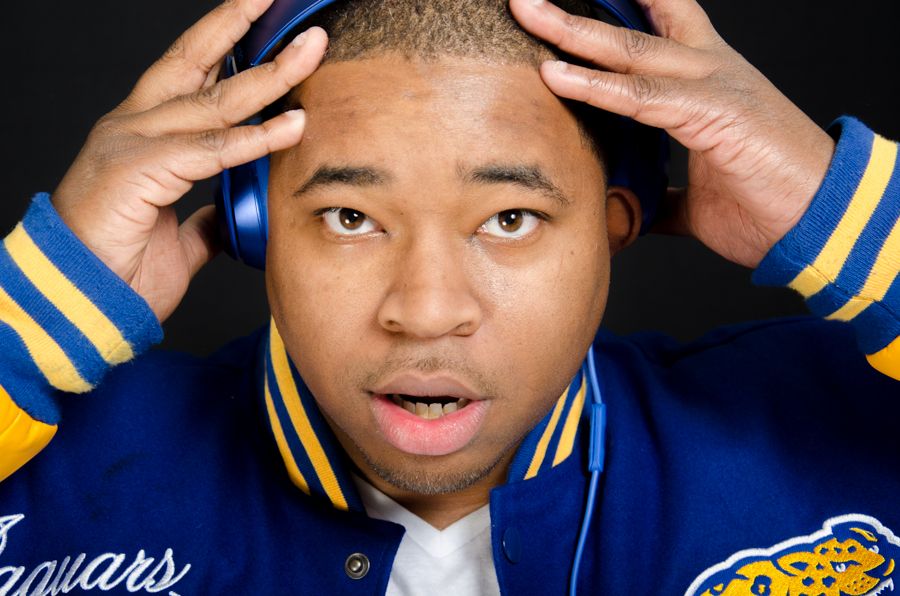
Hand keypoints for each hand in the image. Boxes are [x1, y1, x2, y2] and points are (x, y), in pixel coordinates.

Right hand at [52, 0, 327, 321]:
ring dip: (269, 76)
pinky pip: (211, 149)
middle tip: (289, 13)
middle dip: (244, 29)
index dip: (226, 44)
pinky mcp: (136, 168)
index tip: (264, 22)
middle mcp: (133, 126)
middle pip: (197, 64)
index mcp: (141, 135)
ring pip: (213, 100)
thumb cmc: (118, 270)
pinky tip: (293, 125)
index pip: (189, 75)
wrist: (77, 304)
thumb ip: (203, 215)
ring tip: (311, 52)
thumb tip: (226, 210)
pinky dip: (256, 138)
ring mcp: (131, 142)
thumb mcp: (176, 235)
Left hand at [510, 0, 835, 267]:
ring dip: (574, 34)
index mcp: (705, 82)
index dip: (616, 8)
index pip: (656, 27)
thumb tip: (636, 208)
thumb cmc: (768, 203)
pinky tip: (558, 76)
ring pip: (630, 50)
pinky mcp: (713, 111)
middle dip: (576, 12)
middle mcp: (707, 70)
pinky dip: (597, 86)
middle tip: (526, 0)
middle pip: (631, 27)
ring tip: (529, 16)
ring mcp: (712, 85)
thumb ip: (664, 193)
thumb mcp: (701, 197)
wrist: (824, 223)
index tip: (569, 3)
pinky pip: (641, 96)